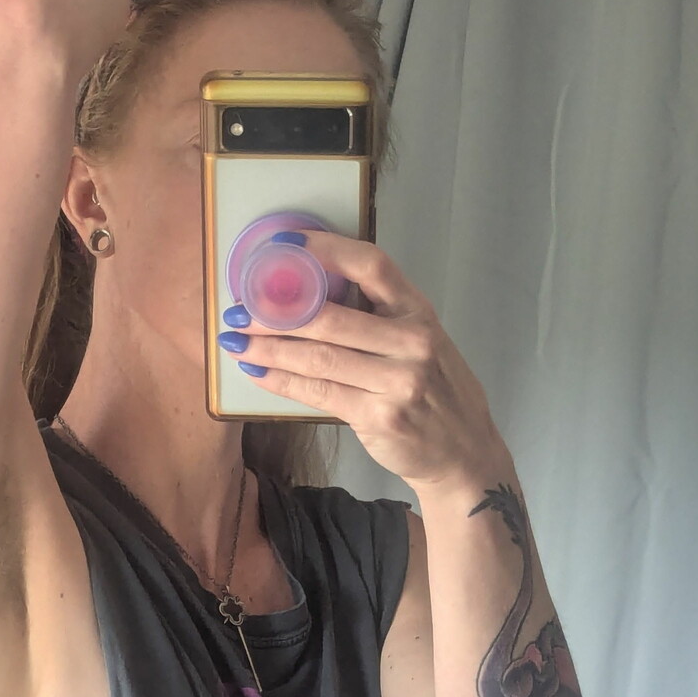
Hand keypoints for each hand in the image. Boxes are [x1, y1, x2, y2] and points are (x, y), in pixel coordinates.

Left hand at [215, 229, 505, 491]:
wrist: (461, 452)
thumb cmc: (431, 391)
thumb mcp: (419, 341)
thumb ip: (377, 318)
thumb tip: (307, 295)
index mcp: (418, 310)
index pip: (371, 264)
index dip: (325, 249)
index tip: (283, 244)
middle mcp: (412, 340)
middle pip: (332, 316)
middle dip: (276, 312)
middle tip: (238, 310)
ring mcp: (398, 381)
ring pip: (319, 357)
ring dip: (269, 349)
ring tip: (236, 342)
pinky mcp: (380, 417)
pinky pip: (320, 393)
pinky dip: (282, 382)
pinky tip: (258, 373)